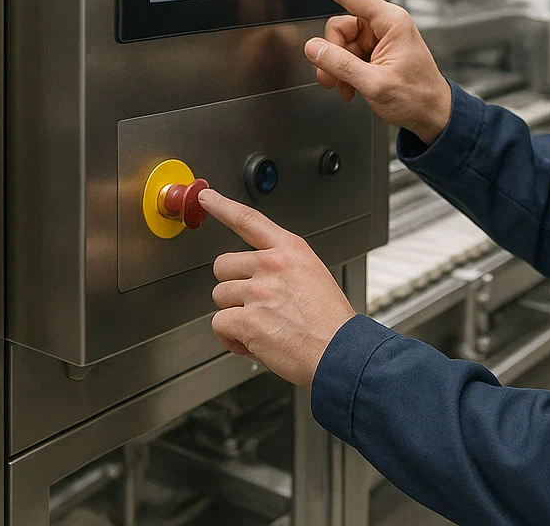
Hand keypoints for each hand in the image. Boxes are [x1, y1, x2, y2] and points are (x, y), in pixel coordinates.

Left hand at [200, 188, 356, 387]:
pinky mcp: (248, 320)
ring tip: (263, 326)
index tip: (207, 197)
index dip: (223, 206)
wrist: (341, 353)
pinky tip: (254, 343)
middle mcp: (272, 265)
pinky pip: (220, 324)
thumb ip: (283, 269)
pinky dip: (232, 338)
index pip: (249, 220)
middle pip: (223, 265)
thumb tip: (255, 277)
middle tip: (255, 304)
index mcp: (291, 251)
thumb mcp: (314, 276)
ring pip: (220, 296)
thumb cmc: (331, 322)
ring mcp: (259, 292)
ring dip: (235, 314)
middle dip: (232, 287)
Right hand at [291, 0, 452, 144]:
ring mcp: (378, 38)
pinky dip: (343, 72)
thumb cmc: (417, 97)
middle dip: (330, 54)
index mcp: (390, 21)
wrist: (432, 114)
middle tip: (332, 78)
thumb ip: (341, 65)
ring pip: (339, 42)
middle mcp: (384, 24)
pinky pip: (346, 54)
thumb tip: (314, 48)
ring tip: (346, 86)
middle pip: (339, 26)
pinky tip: (351, 87)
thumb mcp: (376, 84)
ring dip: (336, 67)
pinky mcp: (374, 50)